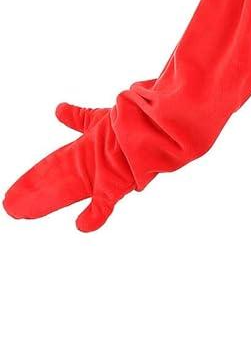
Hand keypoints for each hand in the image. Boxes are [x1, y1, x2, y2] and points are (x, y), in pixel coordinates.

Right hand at [4, 103, 135, 231]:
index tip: (18, 188)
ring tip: (21, 212)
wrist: (150, 124)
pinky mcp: (116, 186)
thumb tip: (58, 109)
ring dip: (44, 203)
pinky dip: (94, 216)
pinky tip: (82, 227)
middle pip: (54, 181)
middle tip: (10, 206)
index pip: (52, 166)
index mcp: (82, 152)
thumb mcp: (96, 119)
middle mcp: (87, 166)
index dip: (34, 177)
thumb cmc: (126, 121)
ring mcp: (100, 177)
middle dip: (33, 193)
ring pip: (65, 193)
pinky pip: (103, 205)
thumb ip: (77, 118)